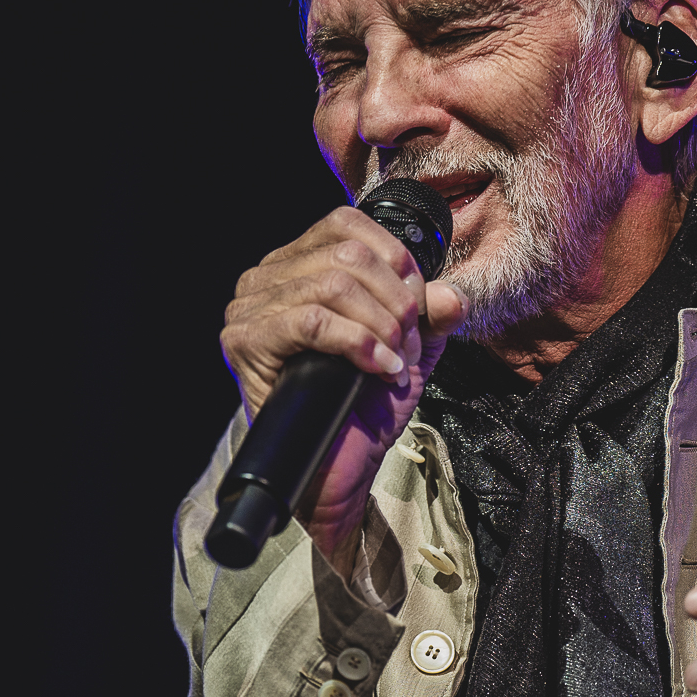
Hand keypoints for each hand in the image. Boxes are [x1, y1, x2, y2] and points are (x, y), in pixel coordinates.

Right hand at [220, 205, 466, 577]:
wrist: (339, 472)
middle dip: (393, 300)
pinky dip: (357, 342)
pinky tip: (376, 368)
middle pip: (345, 253)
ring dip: (379, 325)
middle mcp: (264, 279)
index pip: (345, 224)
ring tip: (391, 360)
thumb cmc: (362, 409)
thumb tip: (451, 294)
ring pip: (333, 285)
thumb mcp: (408, 348)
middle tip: (404, 342)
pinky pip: (311, 320)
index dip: (394, 258)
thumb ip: (430, 315)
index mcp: (296, 266)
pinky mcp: (245, 343)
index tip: (415, 306)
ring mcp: (249, 310)